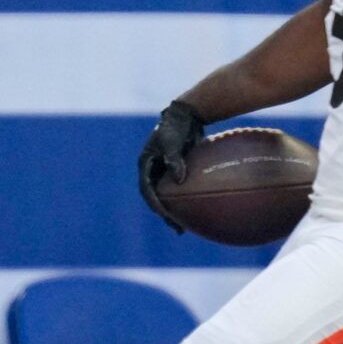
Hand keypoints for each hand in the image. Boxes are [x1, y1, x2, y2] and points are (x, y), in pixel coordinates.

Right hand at [137, 99, 202, 232]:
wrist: (186, 115)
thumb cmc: (176, 126)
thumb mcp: (172, 141)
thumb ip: (174, 159)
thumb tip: (179, 180)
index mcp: (145, 164)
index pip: (147, 189)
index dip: (154, 203)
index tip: (164, 214)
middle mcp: (152, 170)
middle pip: (155, 197)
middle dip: (164, 214)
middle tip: (177, 227)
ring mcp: (162, 172)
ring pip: (166, 197)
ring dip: (173, 212)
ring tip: (184, 228)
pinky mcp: (174, 171)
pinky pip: (178, 191)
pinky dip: (184, 202)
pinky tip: (197, 212)